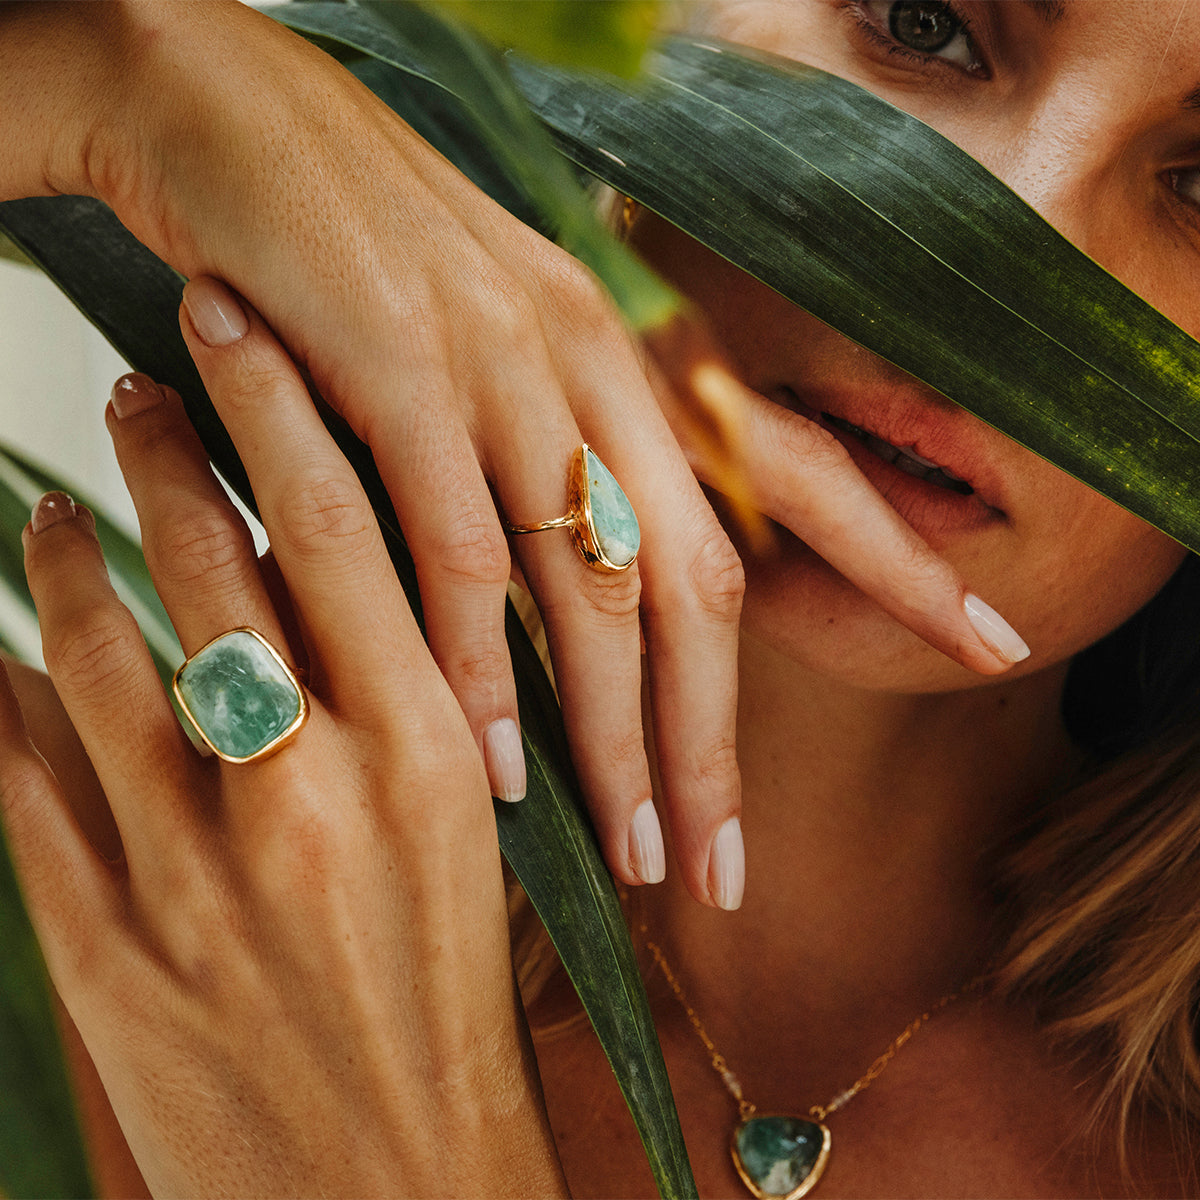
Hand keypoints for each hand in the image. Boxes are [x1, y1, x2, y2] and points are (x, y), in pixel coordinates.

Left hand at [0, 294, 563, 1197]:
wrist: (401, 1192)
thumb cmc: (457, 1015)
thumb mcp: (481, 851)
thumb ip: (424, 719)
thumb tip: (352, 602)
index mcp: (436, 758)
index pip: (348, 535)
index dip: (280, 413)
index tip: (236, 328)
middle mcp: (319, 790)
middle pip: (219, 568)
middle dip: (164, 452)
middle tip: (136, 377)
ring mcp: (201, 867)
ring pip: (103, 654)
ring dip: (65, 558)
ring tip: (50, 507)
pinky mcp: (111, 946)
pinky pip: (26, 778)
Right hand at [1, 1, 1026, 908]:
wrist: (235, 123)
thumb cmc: (372, 261)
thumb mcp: (497, 355)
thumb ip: (557, 460)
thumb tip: (593, 598)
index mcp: (634, 355)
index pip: (804, 474)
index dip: (905, 559)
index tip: (988, 646)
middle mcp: (596, 358)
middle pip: (698, 578)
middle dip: (717, 740)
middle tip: (721, 873)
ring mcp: (504, 362)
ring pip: (592, 585)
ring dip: (616, 737)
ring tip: (632, 857)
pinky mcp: (398, 367)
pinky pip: (460, 553)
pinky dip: (480, 671)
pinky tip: (496, 768)